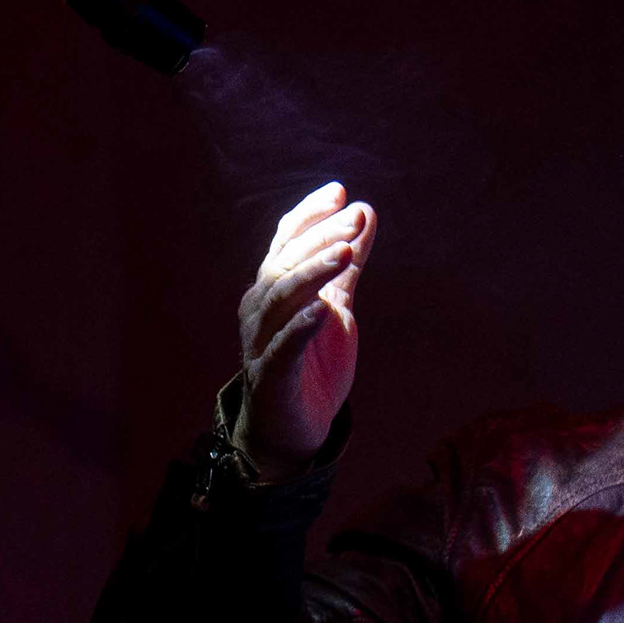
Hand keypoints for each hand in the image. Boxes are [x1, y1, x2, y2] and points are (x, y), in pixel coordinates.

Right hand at [237, 182, 376, 475]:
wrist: (295, 431)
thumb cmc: (312, 365)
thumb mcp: (336, 306)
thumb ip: (347, 264)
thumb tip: (364, 213)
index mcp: (273, 289)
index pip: (286, 241)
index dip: (310, 215)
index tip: (340, 191)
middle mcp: (259, 309)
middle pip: (284, 263)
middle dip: (320, 238)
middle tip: (353, 220)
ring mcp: (260, 342)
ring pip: (280, 298)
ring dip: (312, 272)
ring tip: (345, 253)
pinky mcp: (271, 377)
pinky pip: (282, 348)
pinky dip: (300, 327)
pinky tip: (322, 309)